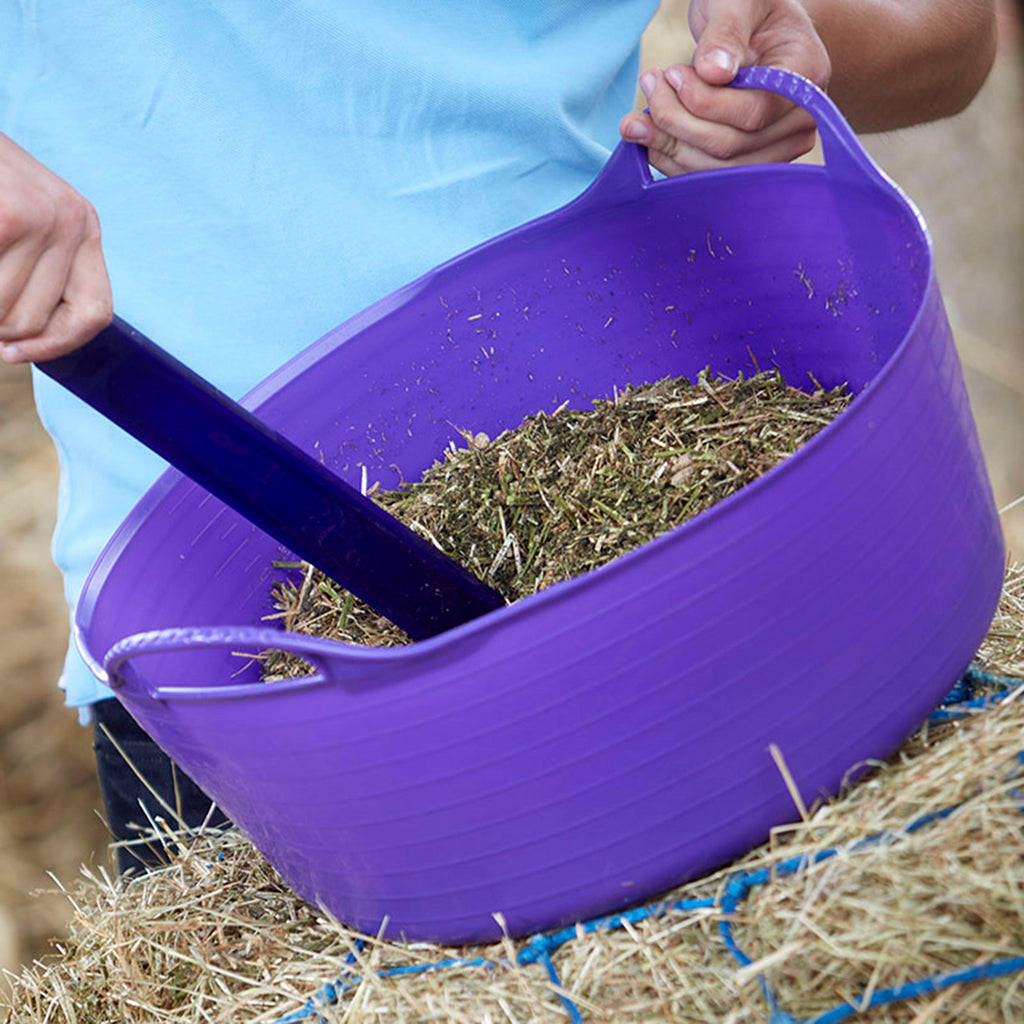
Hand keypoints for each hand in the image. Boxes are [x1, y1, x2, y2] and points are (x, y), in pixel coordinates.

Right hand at [0, 133, 111, 363]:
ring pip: (5, 313)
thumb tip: (20, 342)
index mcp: (85, 228)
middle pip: (35, 320)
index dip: (55, 344)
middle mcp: (75, 221)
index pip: (95, 314)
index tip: (13, 353)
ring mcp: (44, 218)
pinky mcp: (10, 217)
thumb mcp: (22, 219)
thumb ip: (36, 270)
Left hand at [619, 0, 830, 174]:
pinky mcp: (748, 164)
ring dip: (668, 143)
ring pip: (715, 168)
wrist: (755, 26)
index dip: (705, 102)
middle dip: (678, 120)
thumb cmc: (750, 6)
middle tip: (650, 83)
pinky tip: (646, 136)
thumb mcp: (739, 0)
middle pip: (731, 145)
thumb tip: (713, 72)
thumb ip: (727, 31)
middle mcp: (798, 122)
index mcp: (806, 77)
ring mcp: (775, 149)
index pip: (754, 113)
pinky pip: (706, 177)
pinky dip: (670, 159)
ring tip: (637, 114)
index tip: (672, 73)